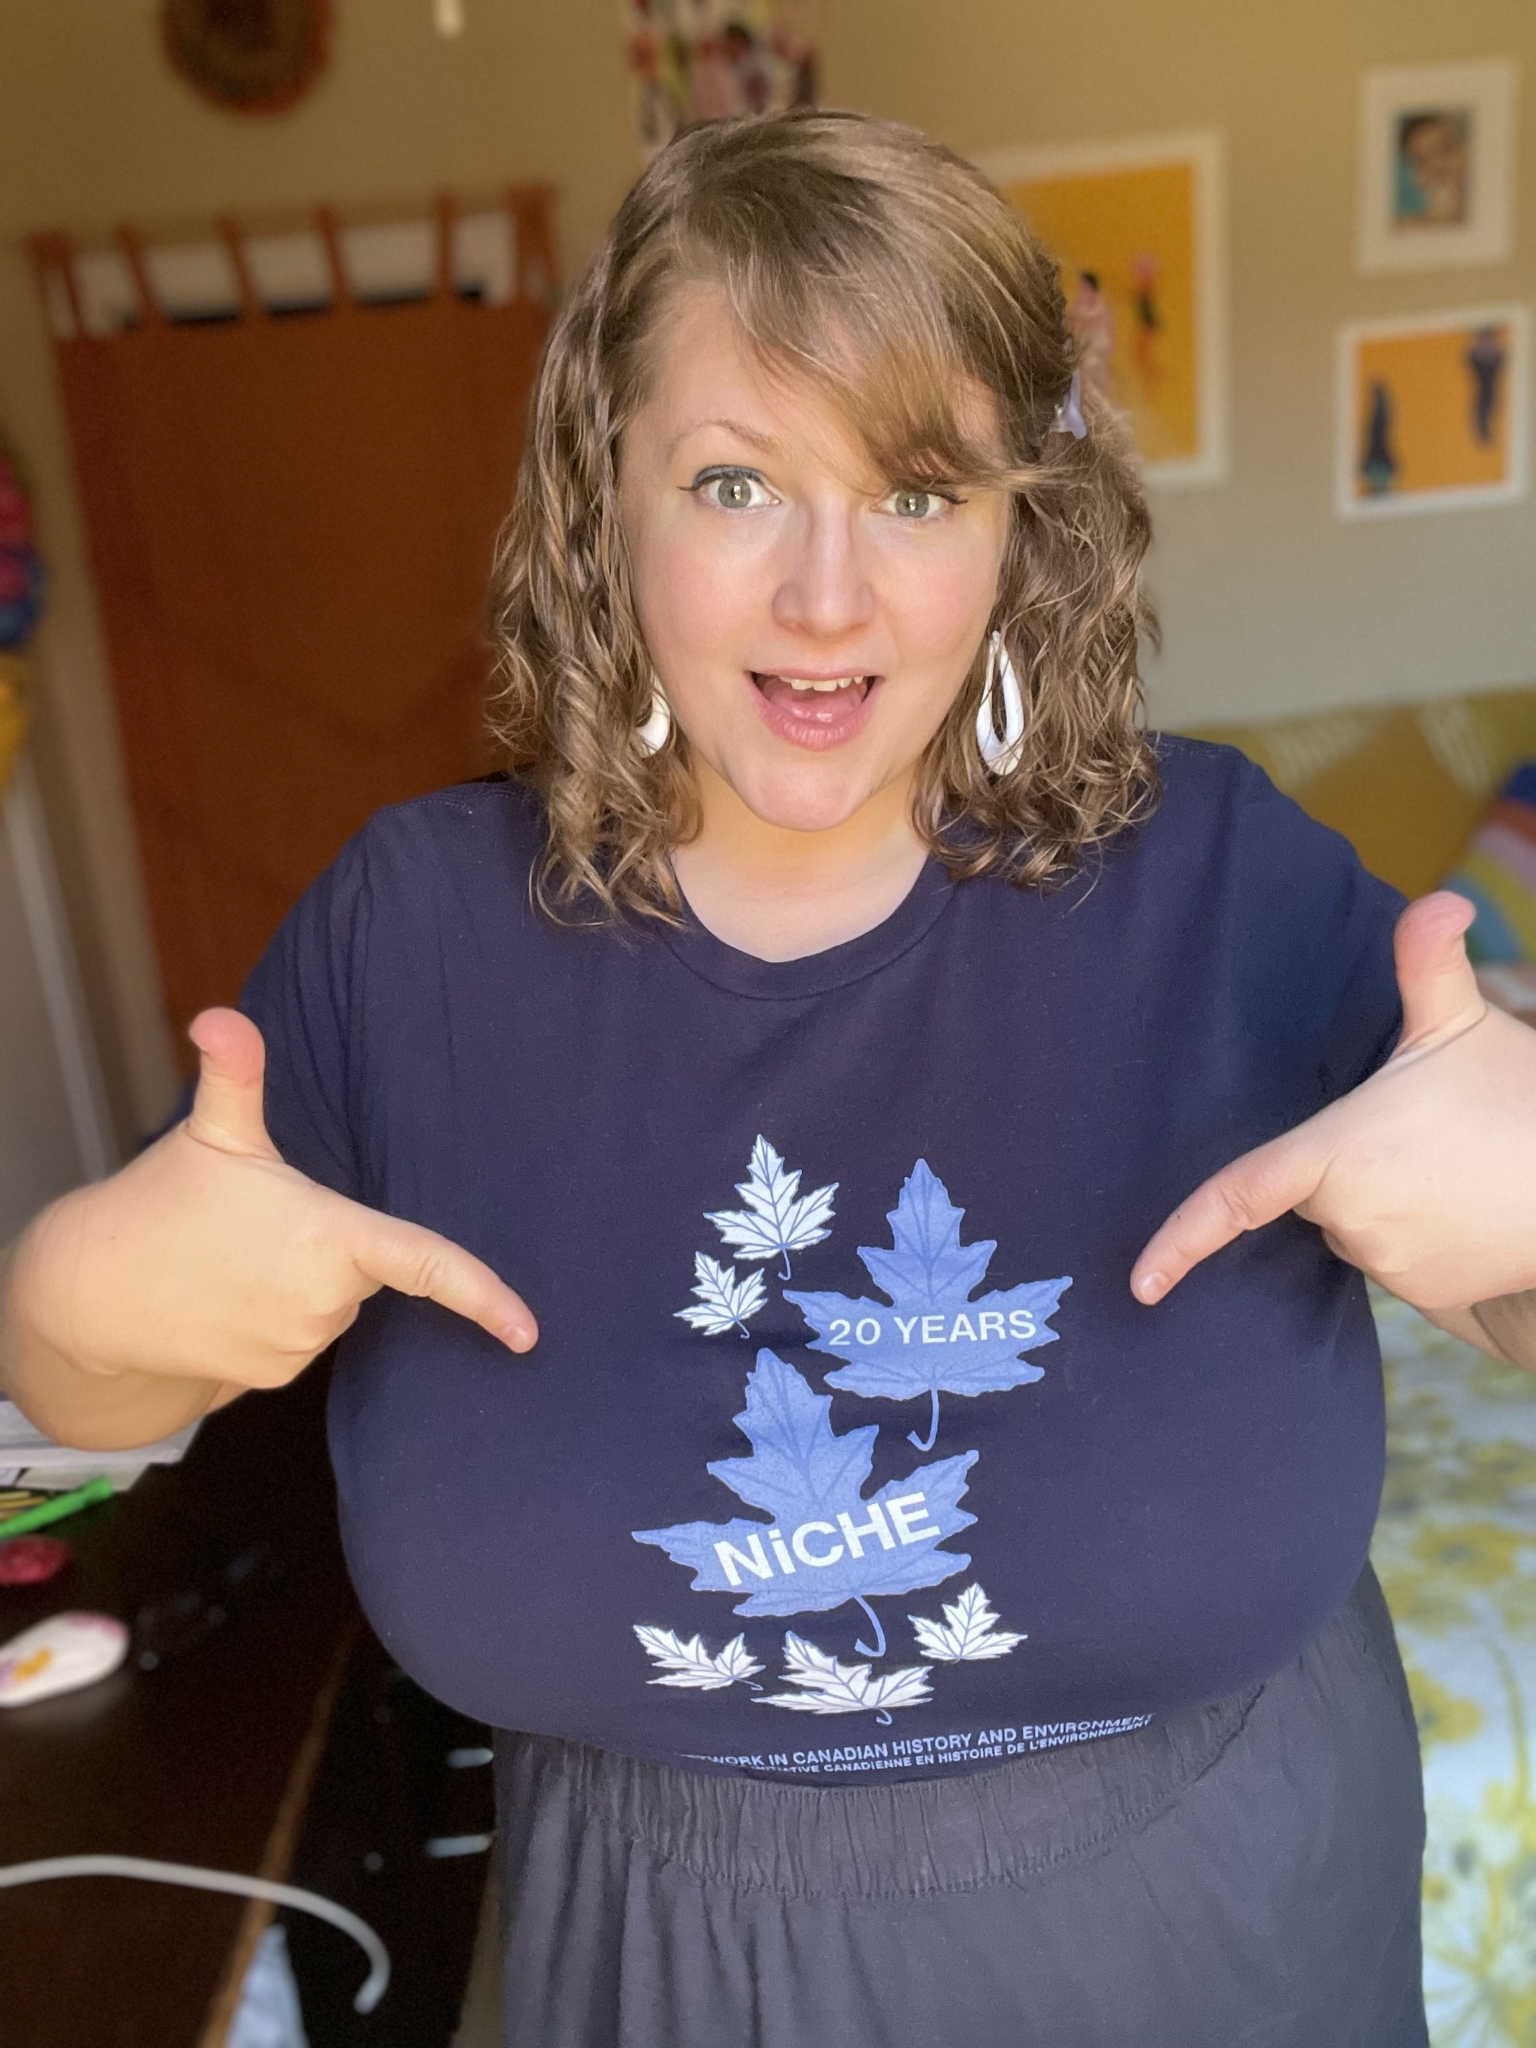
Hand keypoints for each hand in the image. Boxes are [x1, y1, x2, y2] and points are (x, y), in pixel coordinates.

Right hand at [9, 1009, 536, 1399]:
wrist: (90, 1299)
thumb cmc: (160, 1204)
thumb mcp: (208, 1132)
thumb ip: (235, 1073)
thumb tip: (219, 1016)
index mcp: (327, 1237)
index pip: (424, 1264)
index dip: (483, 1297)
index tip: (529, 1331)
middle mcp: (323, 1301)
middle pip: (368, 1266)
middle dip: (334, 1241)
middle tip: (263, 1219)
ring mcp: (299, 1344)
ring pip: (336, 1303)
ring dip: (307, 1278)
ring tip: (236, 1256)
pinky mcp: (276, 1375)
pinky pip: (305, 1336)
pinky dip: (282, 1314)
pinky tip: (231, 1296)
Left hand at [1131, 893, 1535, 1317]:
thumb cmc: (1519, 1100)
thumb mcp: (1468, 1024)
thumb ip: (1430, 965)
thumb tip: (1441, 898)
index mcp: (1338, 1152)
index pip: (1236, 1198)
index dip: (1180, 1241)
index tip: (1138, 1283)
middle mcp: (1351, 1218)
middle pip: (1312, 1191)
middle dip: (1346, 1160)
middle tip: (1422, 1125)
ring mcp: (1387, 1262)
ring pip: (1354, 1224)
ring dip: (1384, 1195)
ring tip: (1453, 1160)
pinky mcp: (1425, 1295)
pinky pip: (1394, 1257)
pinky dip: (1415, 1231)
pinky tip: (1464, 1201)